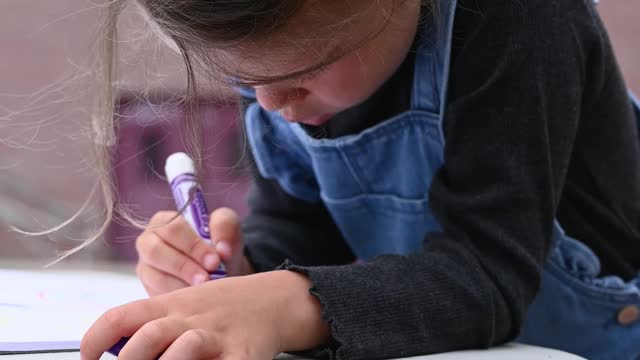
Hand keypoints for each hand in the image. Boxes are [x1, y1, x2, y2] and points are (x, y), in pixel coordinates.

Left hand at [80, 271, 329, 359]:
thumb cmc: (219, 309)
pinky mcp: (244, 354)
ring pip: (186, 348)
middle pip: (151, 335)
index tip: (87, 359)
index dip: (96, 339)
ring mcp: (218, 337)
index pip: (122, 316)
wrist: (272, 300)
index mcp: (170, 304)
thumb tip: (115, 352)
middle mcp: (191, 318)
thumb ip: (150, 325)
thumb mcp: (182, 306)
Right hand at [135, 208, 253, 295]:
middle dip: (184, 266)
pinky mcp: (148, 289)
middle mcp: (148, 242)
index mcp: (165, 221)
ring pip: (155, 276)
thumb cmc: (218, 244)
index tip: (215, 261)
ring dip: (180, 285)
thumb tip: (221, 249)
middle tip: (207, 278)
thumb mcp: (227, 228)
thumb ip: (224, 227)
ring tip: (202, 290)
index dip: (193, 246)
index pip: (172, 229)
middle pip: (156, 251)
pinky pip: (156, 295)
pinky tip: (192, 300)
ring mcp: (145, 267)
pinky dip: (175, 298)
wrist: (220, 271)